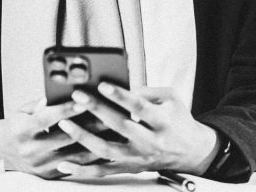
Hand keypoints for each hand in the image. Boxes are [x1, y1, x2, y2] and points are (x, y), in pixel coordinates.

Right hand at [0, 99, 99, 178]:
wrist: (1, 150)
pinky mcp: (49, 175)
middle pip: (65, 137)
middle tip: (108, 115)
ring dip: (95, 143)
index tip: (83, 100)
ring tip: (112, 132)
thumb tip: (51, 97)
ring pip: (74, 155)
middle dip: (89, 125)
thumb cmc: (15, 126)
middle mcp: (31, 150)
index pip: (46, 119)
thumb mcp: (21, 111)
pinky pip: (75, 167)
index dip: (65, 110)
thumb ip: (38, 105)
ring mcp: (41, 165)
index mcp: (22, 131)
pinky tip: (104, 149)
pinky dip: (91, 159)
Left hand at [53, 84, 218, 177]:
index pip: (139, 107)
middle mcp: (150, 142)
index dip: (120, 96)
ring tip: (65, 123)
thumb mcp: (171, 99)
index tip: (103, 85)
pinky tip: (64, 164)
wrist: (191, 152)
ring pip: (107, 151)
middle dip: (97, 110)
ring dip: (83, 138)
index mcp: (162, 122)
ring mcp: (137, 157)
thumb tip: (122, 86)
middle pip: (120, 126)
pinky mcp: (128, 168)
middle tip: (78, 96)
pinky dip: (82, 170)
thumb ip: (148, 90)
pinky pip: (102, 171)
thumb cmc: (178, 120)